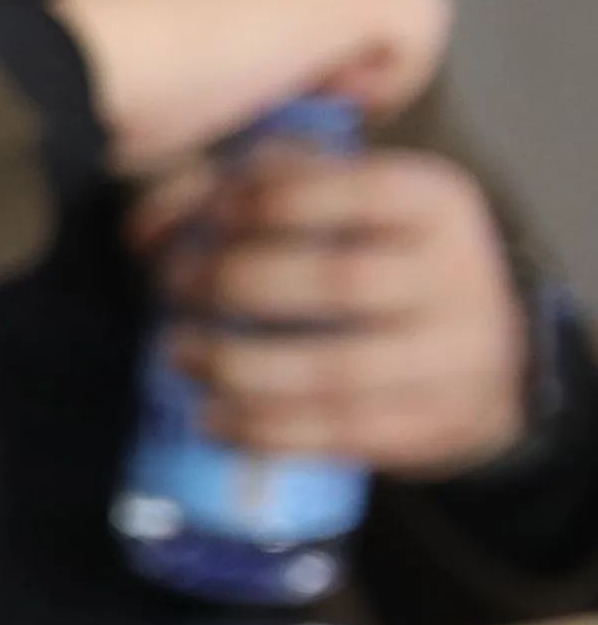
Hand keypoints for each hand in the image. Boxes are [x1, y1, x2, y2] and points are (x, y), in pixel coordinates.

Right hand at [51, 0, 456, 177]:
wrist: (76, 65)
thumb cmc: (96, 78)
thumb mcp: (165, 42)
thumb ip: (224, 38)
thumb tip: (268, 87)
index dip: (305, 48)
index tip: (250, 89)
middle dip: (340, 55)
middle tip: (273, 101)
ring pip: (401, 11)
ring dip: (361, 67)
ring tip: (292, 100)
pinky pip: (422, 33)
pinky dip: (389, 79)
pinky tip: (317, 96)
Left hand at [140, 141, 547, 476]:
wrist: (476, 350)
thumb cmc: (374, 259)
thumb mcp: (340, 206)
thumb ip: (247, 193)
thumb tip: (148, 228)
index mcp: (435, 201)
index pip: (342, 190)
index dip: (254, 203)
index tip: (201, 219)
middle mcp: (459, 275)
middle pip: (336, 281)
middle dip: (233, 284)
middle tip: (171, 288)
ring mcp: (459, 357)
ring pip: (336, 373)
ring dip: (237, 368)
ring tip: (179, 357)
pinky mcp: (440, 423)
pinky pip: (343, 434)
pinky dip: (265, 430)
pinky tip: (212, 419)